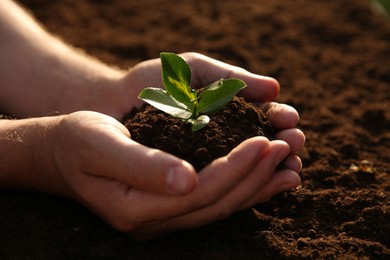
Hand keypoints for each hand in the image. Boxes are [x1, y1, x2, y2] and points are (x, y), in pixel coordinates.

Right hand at [47, 53, 303, 238]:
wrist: (62, 154)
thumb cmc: (78, 141)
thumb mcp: (100, 144)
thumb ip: (140, 164)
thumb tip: (187, 179)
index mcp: (135, 207)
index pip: (200, 192)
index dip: (236, 168)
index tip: (264, 141)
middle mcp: (153, 221)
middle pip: (218, 202)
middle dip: (256, 174)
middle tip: (286, 145)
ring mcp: (163, 217)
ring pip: (221, 206)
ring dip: (258, 184)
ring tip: (288, 162)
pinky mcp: (170, 206)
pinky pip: (214, 200)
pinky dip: (243, 187)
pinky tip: (264, 174)